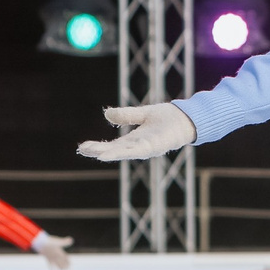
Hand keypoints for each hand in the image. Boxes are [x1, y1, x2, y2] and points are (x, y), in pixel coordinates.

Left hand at [33, 231, 73, 269]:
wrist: (40, 242)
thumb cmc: (49, 241)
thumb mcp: (58, 242)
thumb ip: (64, 242)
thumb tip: (71, 240)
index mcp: (59, 251)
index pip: (65, 257)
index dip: (67, 261)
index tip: (70, 265)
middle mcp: (56, 254)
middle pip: (61, 261)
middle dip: (64, 265)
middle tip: (67, 269)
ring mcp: (51, 256)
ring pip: (56, 263)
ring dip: (59, 267)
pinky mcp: (47, 257)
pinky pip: (50, 264)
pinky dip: (51, 268)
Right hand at [78, 102, 195, 161]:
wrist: (188, 118)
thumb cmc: (168, 118)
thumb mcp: (142, 114)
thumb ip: (125, 115)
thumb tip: (106, 114)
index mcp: (135, 140)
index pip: (112, 145)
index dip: (97, 147)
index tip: (82, 147)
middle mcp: (139, 146)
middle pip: (116, 150)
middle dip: (99, 151)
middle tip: (82, 150)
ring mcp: (148, 147)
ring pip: (126, 152)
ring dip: (111, 153)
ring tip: (96, 155)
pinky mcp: (157, 145)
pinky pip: (139, 150)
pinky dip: (128, 151)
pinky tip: (117, 151)